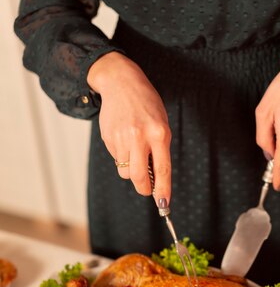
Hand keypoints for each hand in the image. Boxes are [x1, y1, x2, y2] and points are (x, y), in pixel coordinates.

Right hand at [87, 52, 171, 202]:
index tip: (164, 204)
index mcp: (159, 133)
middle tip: (147, 189)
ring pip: (125, 171)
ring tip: (134, 152)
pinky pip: (116, 159)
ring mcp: (122, 138)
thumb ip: (159, 151)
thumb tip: (156, 180)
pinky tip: (124, 139)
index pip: (162, 169)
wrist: (121, 82)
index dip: (163, 190)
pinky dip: (122, 157)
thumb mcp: (161, 124)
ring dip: (130, 170)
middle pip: (138, 177)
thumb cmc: (147, 106)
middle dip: (143, 189)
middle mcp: (140, 137)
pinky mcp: (109, 138)